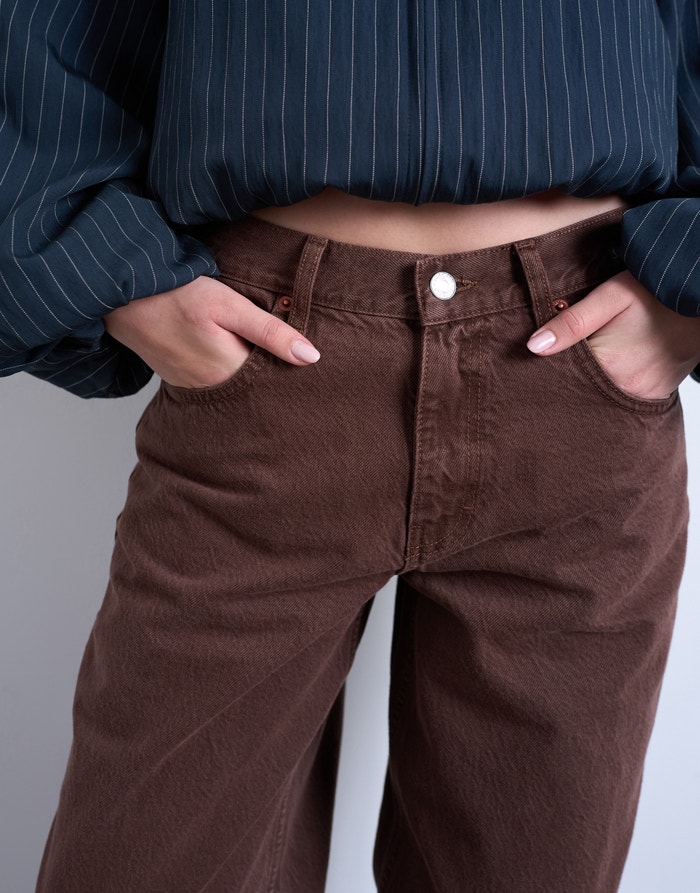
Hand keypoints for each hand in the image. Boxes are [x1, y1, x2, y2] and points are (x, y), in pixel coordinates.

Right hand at [103, 276, 319, 388]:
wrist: (121, 294)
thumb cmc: (177, 293)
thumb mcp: (230, 305)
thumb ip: (271, 333)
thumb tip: (311, 357)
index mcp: (227, 375)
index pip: (272, 383)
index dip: (289, 371)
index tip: (305, 359)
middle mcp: (210, 390)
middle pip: (254, 387)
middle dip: (271, 373)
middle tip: (288, 354)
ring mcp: (191, 387)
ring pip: (234, 385)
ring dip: (248, 370)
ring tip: (257, 348)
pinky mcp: (179, 379)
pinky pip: (213, 381)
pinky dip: (226, 369)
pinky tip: (229, 350)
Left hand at [526, 271, 699, 399]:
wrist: (697, 298)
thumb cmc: (654, 293)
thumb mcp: (610, 297)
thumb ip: (571, 322)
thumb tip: (534, 346)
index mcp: (607, 365)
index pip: (561, 376)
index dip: (550, 364)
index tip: (539, 356)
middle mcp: (624, 389)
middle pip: (580, 389)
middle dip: (568, 376)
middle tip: (569, 355)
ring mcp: (641, 395)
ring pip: (599, 395)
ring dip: (589, 382)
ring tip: (594, 358)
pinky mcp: (655, 396)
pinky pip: (621, 397)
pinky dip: (610, 385)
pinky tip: (611, 366)